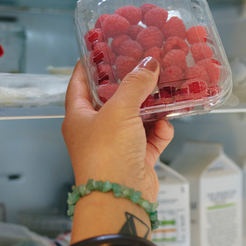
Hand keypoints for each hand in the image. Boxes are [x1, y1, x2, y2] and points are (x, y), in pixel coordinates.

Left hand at [62, 57, 173, 202]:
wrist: (121, 197)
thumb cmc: (107, 153)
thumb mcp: (119, 110)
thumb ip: (135, 84)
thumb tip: (149, 63)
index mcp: (79, 116)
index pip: (79, 83)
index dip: (89, 64)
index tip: (102, 48)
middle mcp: (96, 130)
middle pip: (114, 99)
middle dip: (131, 84)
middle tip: (147, 65)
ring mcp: (118, 144)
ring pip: (137, 117)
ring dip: (151, 108)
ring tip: (165, 91)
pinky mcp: (138, 158)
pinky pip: (152, 137)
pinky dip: (160, 131)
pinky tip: (166, 126)